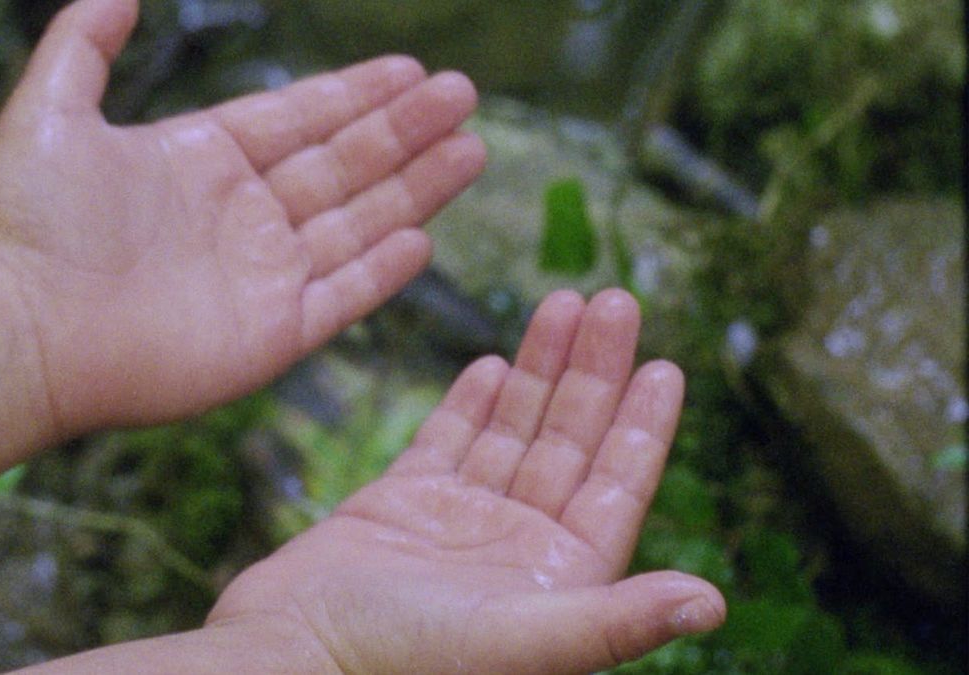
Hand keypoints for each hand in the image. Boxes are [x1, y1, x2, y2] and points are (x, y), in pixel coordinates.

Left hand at [0, 0, 484, 434]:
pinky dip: (383, 271)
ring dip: (415, 187)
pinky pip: (342, 296)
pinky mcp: (272, 335)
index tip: (411, 69)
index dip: (357, 94)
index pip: (300, 119)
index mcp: (205, 160)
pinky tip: (423, 237)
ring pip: (358, 222)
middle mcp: (244, 216)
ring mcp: (262, 277)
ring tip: (471, 149)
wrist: (20, 326)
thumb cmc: (29, 221)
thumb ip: (85, 43)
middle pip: (344, 164)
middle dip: (405, 129)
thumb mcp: (52, 109)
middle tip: (463, 95)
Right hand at [208, 289, 725, 673]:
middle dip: (593, 371)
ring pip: (512, 430)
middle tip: (615, 301)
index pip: (614, 487)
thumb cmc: (401, 662)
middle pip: (568, 443)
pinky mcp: (401, 505)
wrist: (289, 656)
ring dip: (539, 369)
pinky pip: (448, 440)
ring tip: (563, 304)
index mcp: (555, 579)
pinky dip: (472, 402)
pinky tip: (494, 361)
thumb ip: (615, 618)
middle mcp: (515, 547)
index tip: (665, 363)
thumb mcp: (521, 640)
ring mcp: (458, 522)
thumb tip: (712, 602)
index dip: (643, 426)